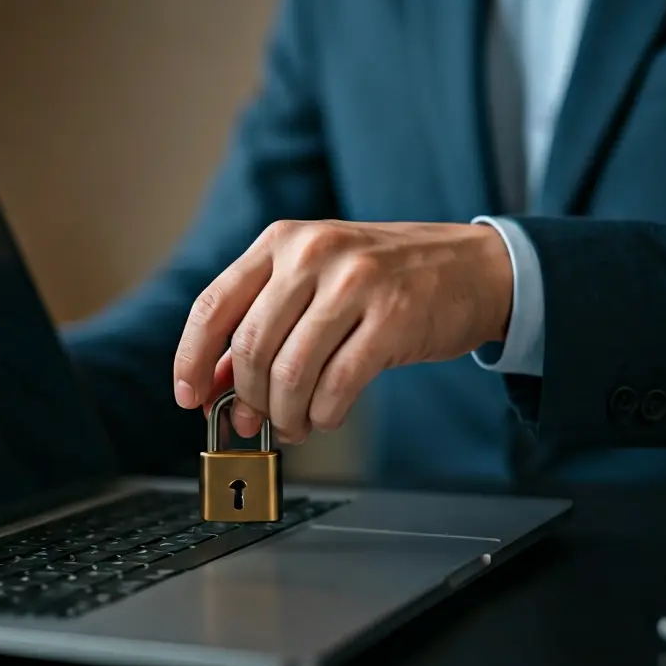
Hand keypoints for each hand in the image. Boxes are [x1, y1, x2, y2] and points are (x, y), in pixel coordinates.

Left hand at [172, 219, 512, 443]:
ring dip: (286, 414)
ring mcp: (354, 282)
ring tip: (296, 424)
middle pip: (251, 347)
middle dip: (248, 399)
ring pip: (290, 372)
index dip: (192, 360)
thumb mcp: (316, 282)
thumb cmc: (387, 278)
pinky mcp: (392, 317)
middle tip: (255, 423)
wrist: (476, 266)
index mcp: (281, 241)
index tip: (189, 398)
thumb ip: (264, 324)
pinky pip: (336, 385)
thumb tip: (215, 386)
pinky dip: (323, 413)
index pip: (214, 306)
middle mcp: (313, 253)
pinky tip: (327, 415)